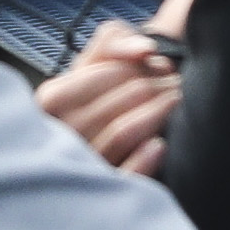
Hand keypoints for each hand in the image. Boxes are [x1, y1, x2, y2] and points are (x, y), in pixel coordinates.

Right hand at [35, 0, 204, 174]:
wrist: (105, 120)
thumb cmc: (103, 85)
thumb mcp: (100, 54)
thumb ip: (116, 41)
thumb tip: (144, 50)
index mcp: (51, 99)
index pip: (104, 75)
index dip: (139, 66)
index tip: (162, 63)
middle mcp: (60, 131)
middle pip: (116, 103)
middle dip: (154, 87)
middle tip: (178, 82)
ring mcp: (79, 163)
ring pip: (122, 133)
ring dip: (157, 113)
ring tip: (178, 100)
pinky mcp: (101, 188)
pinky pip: (124, 175)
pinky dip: (144, 159)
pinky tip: (161, 145)